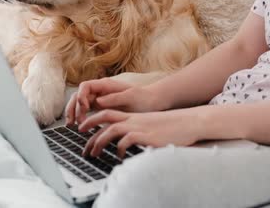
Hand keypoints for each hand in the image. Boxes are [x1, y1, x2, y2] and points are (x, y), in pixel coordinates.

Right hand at [64, 78, 163, 124]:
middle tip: (73, 122)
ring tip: (71, 125)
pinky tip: (80, 127)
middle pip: (79, 95)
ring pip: (80, 104)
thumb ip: (114, 98)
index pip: (86, 86)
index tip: (84, 108)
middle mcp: (101, 91)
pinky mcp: (102, 109)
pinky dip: (81, 118)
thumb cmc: (144, 98)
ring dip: (74, 113)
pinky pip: (87, 111)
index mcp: (106, 85)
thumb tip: (97, 102)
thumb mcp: (131, 97)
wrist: (153, 103)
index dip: (80, 96)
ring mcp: (100, 99)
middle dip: (73, 107)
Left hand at [78, 108, 201, 157]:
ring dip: (99, 142)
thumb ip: (136, 129)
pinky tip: (119, 156)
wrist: (188, 122)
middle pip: (105, 119)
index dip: (92, 120)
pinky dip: (119, 148)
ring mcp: (139, 127)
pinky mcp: (146, 136)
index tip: (82, 128)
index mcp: (132, 117)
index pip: (107, 113)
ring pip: (111, 130)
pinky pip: (126, 141)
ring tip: (94, 154)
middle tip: (84, 147)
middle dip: (90, 131)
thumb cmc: (170, 127)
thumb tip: (125, 140)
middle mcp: (133, 120)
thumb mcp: (149, 125)